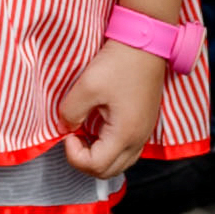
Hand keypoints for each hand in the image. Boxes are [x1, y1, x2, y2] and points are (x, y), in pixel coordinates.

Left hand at [57, 39, 170, 177]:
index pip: (96, 167)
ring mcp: (145, 132)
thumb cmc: (119, 62)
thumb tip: (67, 127)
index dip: (74, 156)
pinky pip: (127, 149)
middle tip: (72, 137)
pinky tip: (99, 127)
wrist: (146, 42)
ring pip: (119, 162)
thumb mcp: (87, 86)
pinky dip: (110, 147)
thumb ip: (70, 113)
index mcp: (125, 135)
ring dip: (98, 156)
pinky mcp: (145, 122)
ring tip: (84, 133)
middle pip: (108, 171)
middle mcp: (139, 139)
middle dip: (85, 160)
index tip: (67, 133)